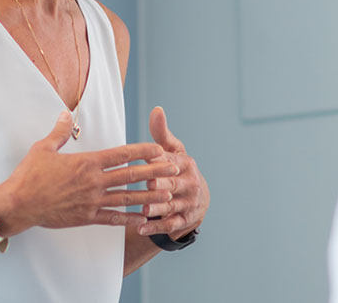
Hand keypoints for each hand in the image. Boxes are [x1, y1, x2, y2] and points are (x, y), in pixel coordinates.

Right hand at [0, 111, 178, 232]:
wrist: (17, 205)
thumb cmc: (29, 176)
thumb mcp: (43, 148)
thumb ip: (59, 132)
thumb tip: (64, 114)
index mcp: (87, 162)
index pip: (121, 154)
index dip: (143, 151)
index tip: (159, 149)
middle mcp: (93, 182)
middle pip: (131, 175)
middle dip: (155, 171)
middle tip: (174, 169)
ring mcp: (91, 201)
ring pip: (127, 198)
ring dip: (149, 196)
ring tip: (168, 195)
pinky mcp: (86, 217)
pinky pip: (112, 218)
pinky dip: (129, 218)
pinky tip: (143, 219)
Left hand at [137, 106, 209, 236]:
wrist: (196, 199)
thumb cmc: (177, 170)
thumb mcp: (173, 151)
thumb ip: (162, 133)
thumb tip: (156, 109)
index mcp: (186, 164)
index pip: (172, 162)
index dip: (160, 162)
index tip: (148, 160)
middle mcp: (190, 183)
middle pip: (174, 184)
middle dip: (162, 185)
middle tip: (148, 184)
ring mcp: (189, 203)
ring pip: (173, 205)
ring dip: (158, 207)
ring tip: (144, 208)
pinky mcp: (185, 220)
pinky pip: (171, 224)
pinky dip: (156, 226)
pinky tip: (141, 227)